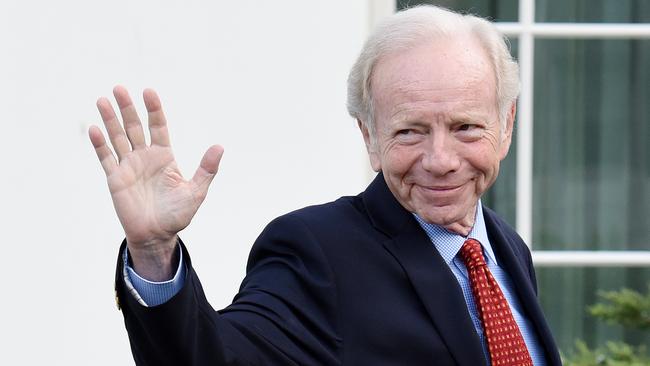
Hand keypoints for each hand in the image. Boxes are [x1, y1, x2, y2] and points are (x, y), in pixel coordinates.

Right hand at [89, 86, 223, 279]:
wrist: (157, 236)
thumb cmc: (177, 214)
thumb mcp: (195, 191)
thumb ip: (206, 169)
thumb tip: (219, 146)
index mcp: (164, 156)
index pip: (158, 126)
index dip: (154, 109)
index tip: (149, 92)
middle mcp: (145, 157)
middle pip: (135, 127)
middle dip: (128, 108)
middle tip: (120, 88)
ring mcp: (129, 166)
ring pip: (118, 137)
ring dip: (110, 120)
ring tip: (103, 100)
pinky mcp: (115, 179)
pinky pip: (106, 158)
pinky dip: (100, 144)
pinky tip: (94, 128)